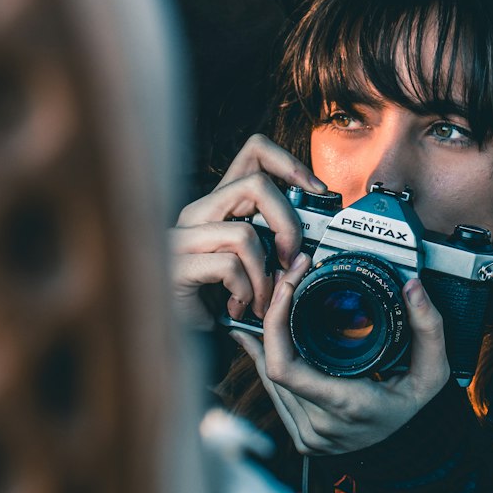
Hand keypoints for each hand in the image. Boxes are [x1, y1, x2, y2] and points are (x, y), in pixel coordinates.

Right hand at [171, 133, 326, 327]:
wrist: (183, 341)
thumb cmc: (221, 302)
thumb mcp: (254, 264)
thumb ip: (274, 243)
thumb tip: (311, 240)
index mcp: (219, 205)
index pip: (254, 151)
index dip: (290, 163)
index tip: (317, 190)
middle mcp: (196, 212)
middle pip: (256, 186)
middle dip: (287, 225)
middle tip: (290, 260)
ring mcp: (181, 238)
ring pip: (245, 233)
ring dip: (264, 275)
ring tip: (260, 298)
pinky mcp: (175, 266)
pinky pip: (227, 265)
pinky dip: (244, 289)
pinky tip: (238, 305)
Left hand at [232, 255, 450, 452]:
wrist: (411, 453)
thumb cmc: (415, 409)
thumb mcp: (433, 370)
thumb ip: (429, 328)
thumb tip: (413, 288)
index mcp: (346, 404)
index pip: (284, 368)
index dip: (274, 325)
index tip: (288, 289)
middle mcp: (320, 424)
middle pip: (271, 367)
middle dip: (272, 318)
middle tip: (284, 283)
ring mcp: (308, 434)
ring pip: (269, 379)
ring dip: (267, 339)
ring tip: (277, 301)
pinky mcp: (302, 437)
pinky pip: (274, 393)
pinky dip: (268, 361)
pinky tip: (259, 338)